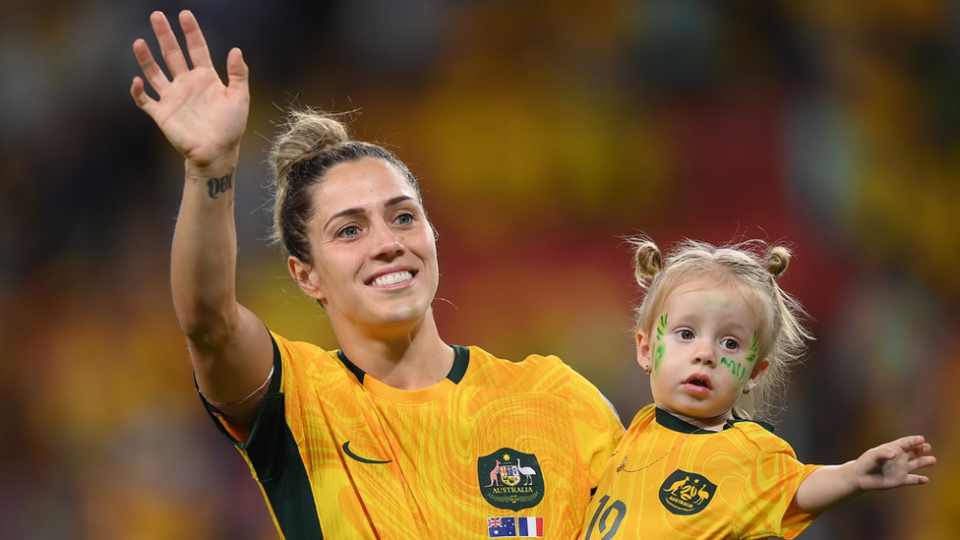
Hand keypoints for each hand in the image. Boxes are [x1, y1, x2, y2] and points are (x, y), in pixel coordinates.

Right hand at [131, 11, 249, 169]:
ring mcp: (172, 97)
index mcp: (206, 77)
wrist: (217, 153)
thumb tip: (235, 49)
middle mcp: (186, 83)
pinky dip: (139, 91)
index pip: (197, 48)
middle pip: (172, 54)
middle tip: (156, 15)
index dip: (191, 32)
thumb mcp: (240, 98)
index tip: (185, 14)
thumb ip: (238, 74)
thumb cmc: (231, 127)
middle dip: (164, 35)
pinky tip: (138, 81)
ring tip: (139, 42)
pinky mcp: (162, 113)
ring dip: (146, 58)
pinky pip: (145, 100)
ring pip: (155, 72)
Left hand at [853, 435, 935, 490]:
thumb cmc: (865, 463)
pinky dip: (919, 480)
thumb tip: (894, 454)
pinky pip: (912, 479)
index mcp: (892, 449)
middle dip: (921, 449)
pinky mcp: (900, 480)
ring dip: (924, 462)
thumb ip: (883, 453)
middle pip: (913, 452)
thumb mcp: (873, 455)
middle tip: (927, 447)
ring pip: (915, 464)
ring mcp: (900, 469)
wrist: (860, 477)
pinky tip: (925, 479)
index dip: (914, 440)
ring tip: (933, 460)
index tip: (921, 439)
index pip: (906, 443)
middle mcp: (898, 458)